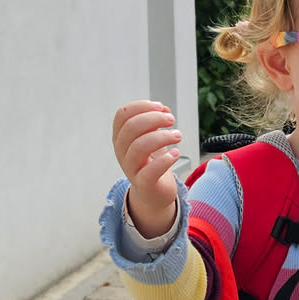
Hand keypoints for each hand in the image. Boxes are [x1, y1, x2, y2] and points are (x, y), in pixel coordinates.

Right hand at [113, 101, 182, 238]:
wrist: (153, 193)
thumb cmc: (151, 163)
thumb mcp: (150, 138)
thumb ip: (154, 123)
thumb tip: (164, 109)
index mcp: (121, 137)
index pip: (123, 114)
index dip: (142, 106)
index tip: (161, 107)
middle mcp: (121, 151)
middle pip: (131, 127)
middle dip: (154, 118)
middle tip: (171, 119)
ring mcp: (130, 168)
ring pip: (140, 146)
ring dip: (162, 136)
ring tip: (177, 135)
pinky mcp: (143, 183)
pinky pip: (151, 170)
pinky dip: (166, 159)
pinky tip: (175, 153)